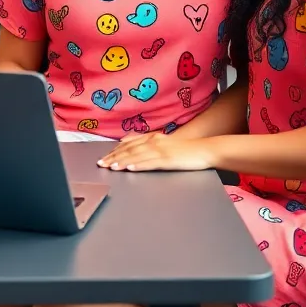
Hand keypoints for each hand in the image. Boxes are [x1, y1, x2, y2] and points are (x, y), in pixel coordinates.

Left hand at [97, 132, 216, 171]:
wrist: (204, 150)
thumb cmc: (185, 150)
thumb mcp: (165, 144)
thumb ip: (150, 145)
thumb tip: (133, 150)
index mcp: (153, 138)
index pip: (129, 144)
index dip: (115, 150)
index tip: (104, 157)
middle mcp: (154, 142)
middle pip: (129, 150)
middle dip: (113, 157)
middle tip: (100, 164)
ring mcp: (161, 151)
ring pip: (137, 156)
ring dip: (122, 161)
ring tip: (110, 167)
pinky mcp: (168, 160)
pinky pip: (150, 163)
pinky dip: (138, 165)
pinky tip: (129, 168)